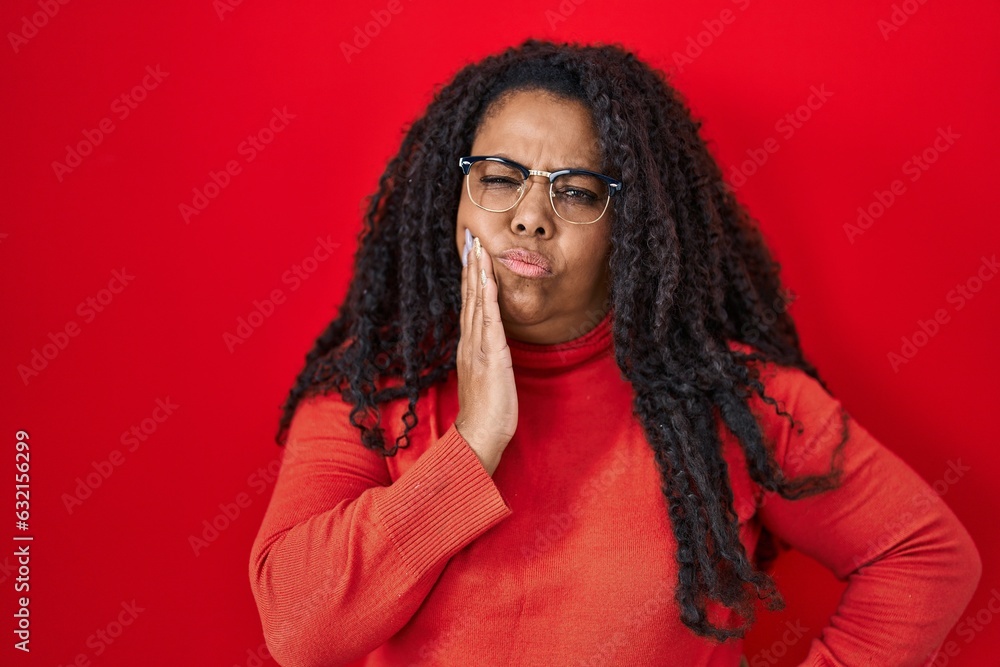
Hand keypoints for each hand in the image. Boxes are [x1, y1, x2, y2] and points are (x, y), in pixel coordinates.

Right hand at [454, 230, 517, 474]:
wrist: (480, 435)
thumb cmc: (487, 412)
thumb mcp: (487, 377)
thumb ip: (486, 357)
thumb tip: (491, 343)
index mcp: (469, 345)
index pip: (470, 304)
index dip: (470, 277)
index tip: (471, 253)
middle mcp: (469, 341)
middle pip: (470, 296)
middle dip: (471, 266)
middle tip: (471, 237)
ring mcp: (478, 347)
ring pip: (477, 302)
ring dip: (477, 273)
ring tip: (477, 247)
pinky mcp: (491, 356)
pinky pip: (488, 320)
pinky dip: (488, 297)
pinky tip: (488, 278)